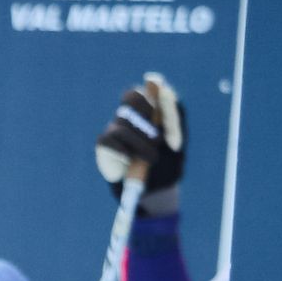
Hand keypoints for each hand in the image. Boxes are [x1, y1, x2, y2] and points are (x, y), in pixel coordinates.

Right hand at [94, 75, 184, 200]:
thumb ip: (173, 115)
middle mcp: (132, 115)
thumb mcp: (177, 139)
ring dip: (142, 143)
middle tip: (157, 134)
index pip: (149, 91)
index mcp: (151, 111)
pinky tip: (131, 160)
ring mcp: (116, 128)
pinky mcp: (104, 144)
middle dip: (146, 111)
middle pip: (132, 95)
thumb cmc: (168, 163)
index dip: (157, 99)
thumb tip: (165, 89)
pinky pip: (111, 139)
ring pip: (126, 124)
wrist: (154, 190)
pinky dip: (124, 150)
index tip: (166, 114)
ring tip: (152, 158)